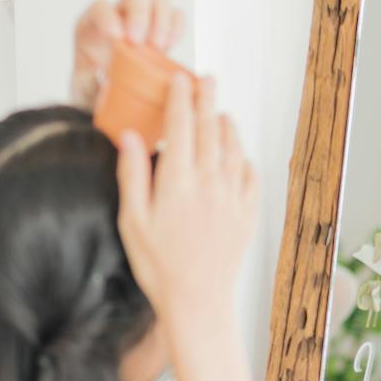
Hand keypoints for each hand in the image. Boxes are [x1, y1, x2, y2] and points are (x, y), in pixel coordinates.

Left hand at [71, 0, 185, 110]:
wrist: (112, 96)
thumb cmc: (93, 90)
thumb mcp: (84, 91)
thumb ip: (90, 84)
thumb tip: (104, 76)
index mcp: (92, 23)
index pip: (101, 7)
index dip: (109, 17)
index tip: (117, 38)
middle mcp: (119, 14)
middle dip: (140, 14)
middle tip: (142, 43)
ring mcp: (143, 19)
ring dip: (162, 20)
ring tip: (159, 47)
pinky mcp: (162, 29)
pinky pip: (176, 15)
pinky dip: (177, 28)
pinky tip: (170, 47)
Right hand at [115, 73, 257, 324]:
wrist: (198, 302)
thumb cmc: (159, 266)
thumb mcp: (132, 222)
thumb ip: (132, 176)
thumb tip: (131, 136)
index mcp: (178, 182)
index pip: (180, 126)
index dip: (180, 97)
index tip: (178, 78)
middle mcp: (210, 183)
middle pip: (210, 128)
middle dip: (207, 99)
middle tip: (205, 79)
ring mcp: (232, 197)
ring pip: (233, 147)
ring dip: (226, 124)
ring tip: (220, 112)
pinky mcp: (247, 213)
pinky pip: (250, 174)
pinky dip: (243, 157)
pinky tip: (236, 154)